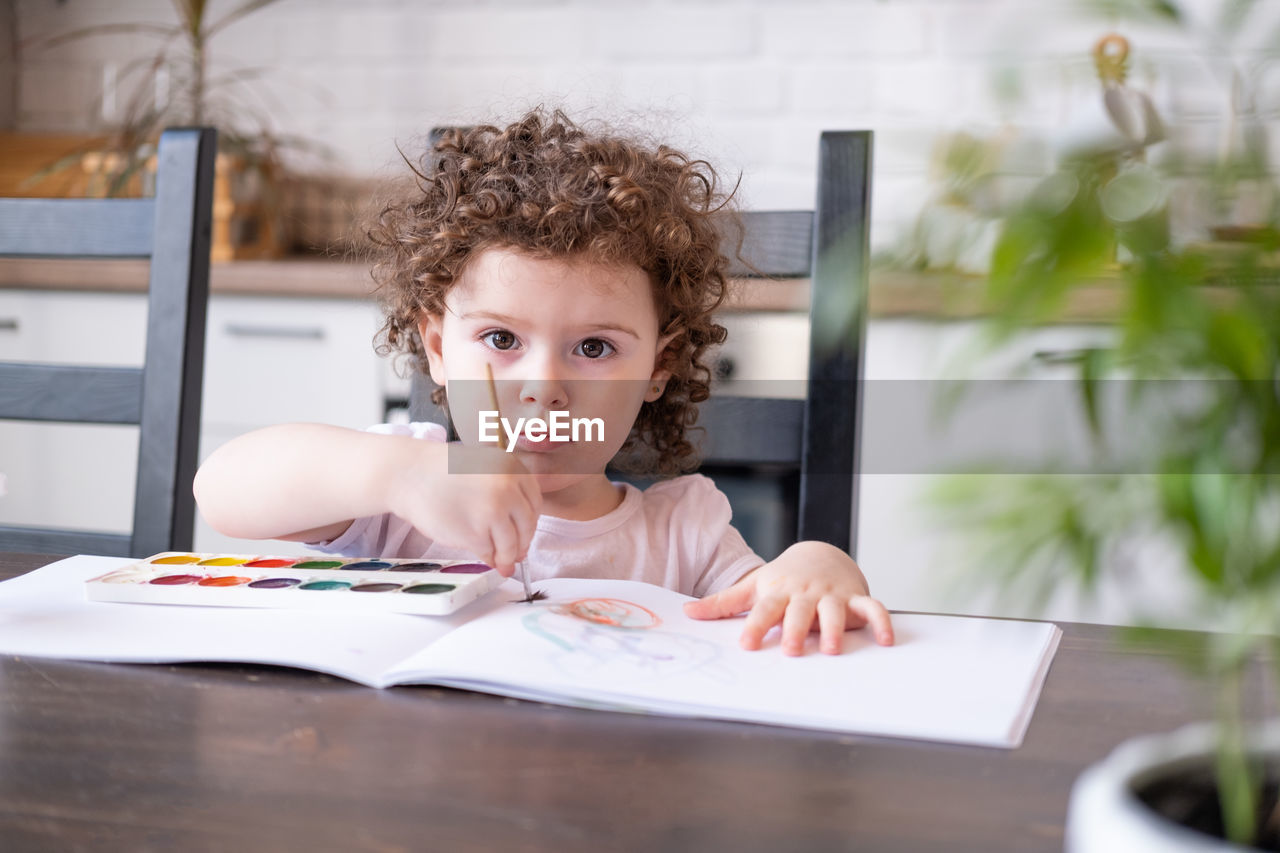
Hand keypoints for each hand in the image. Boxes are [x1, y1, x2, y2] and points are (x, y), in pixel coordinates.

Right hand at [387, 443, 541, 575]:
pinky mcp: (476, 533)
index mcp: (512, 468)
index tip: (524, 532)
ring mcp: (493, 511)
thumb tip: (520, 529)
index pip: (534, 503)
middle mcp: (508, 488)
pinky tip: (486, 558)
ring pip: (511, 543)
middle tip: (517, 554)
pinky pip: (490, 552)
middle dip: (522, 543)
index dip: (529, 522)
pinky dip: (490, 558)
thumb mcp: (484, 467)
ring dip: (507, 556)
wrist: (409, 474)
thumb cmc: (442, 471)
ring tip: (502, 562)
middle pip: (527, 525)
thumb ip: (506, 489)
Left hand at [682, 541, 893, 655]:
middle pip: (799, 611)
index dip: (756, 626)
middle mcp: (804, 593)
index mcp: (778, 592)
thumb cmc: (783, 578)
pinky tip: (886, 641)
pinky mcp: (855, 597)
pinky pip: (872, 608)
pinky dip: (881, 622)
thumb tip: (687, 613)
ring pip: (834, 610)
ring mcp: (831, 594)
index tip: (746, 643)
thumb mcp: (753, 587)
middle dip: (796, 629)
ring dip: (833, 628)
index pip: (764, 610)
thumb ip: (722, 604)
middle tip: (792, 650)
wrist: (820, 553)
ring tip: (831, 648)